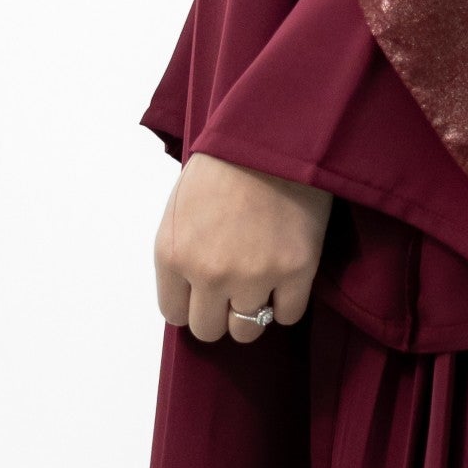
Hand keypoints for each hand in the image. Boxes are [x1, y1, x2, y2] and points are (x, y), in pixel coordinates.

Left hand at [154, 152, 330, 346]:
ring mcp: (253, 276)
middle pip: (209, 330)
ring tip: (261, 284)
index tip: (205, 293)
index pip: (174, 314)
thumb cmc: (223, 165)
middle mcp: (208, 273)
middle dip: (219, 314)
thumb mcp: (179, 209)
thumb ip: (179, 254)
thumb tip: (189, 292)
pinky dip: (286, 304)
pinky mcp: (295, 272)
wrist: (272, 136)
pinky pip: (287, 315)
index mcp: (172, 255)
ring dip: (252, 312)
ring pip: (247, 330)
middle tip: (233, 291)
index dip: (191, 305)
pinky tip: (285, 280)